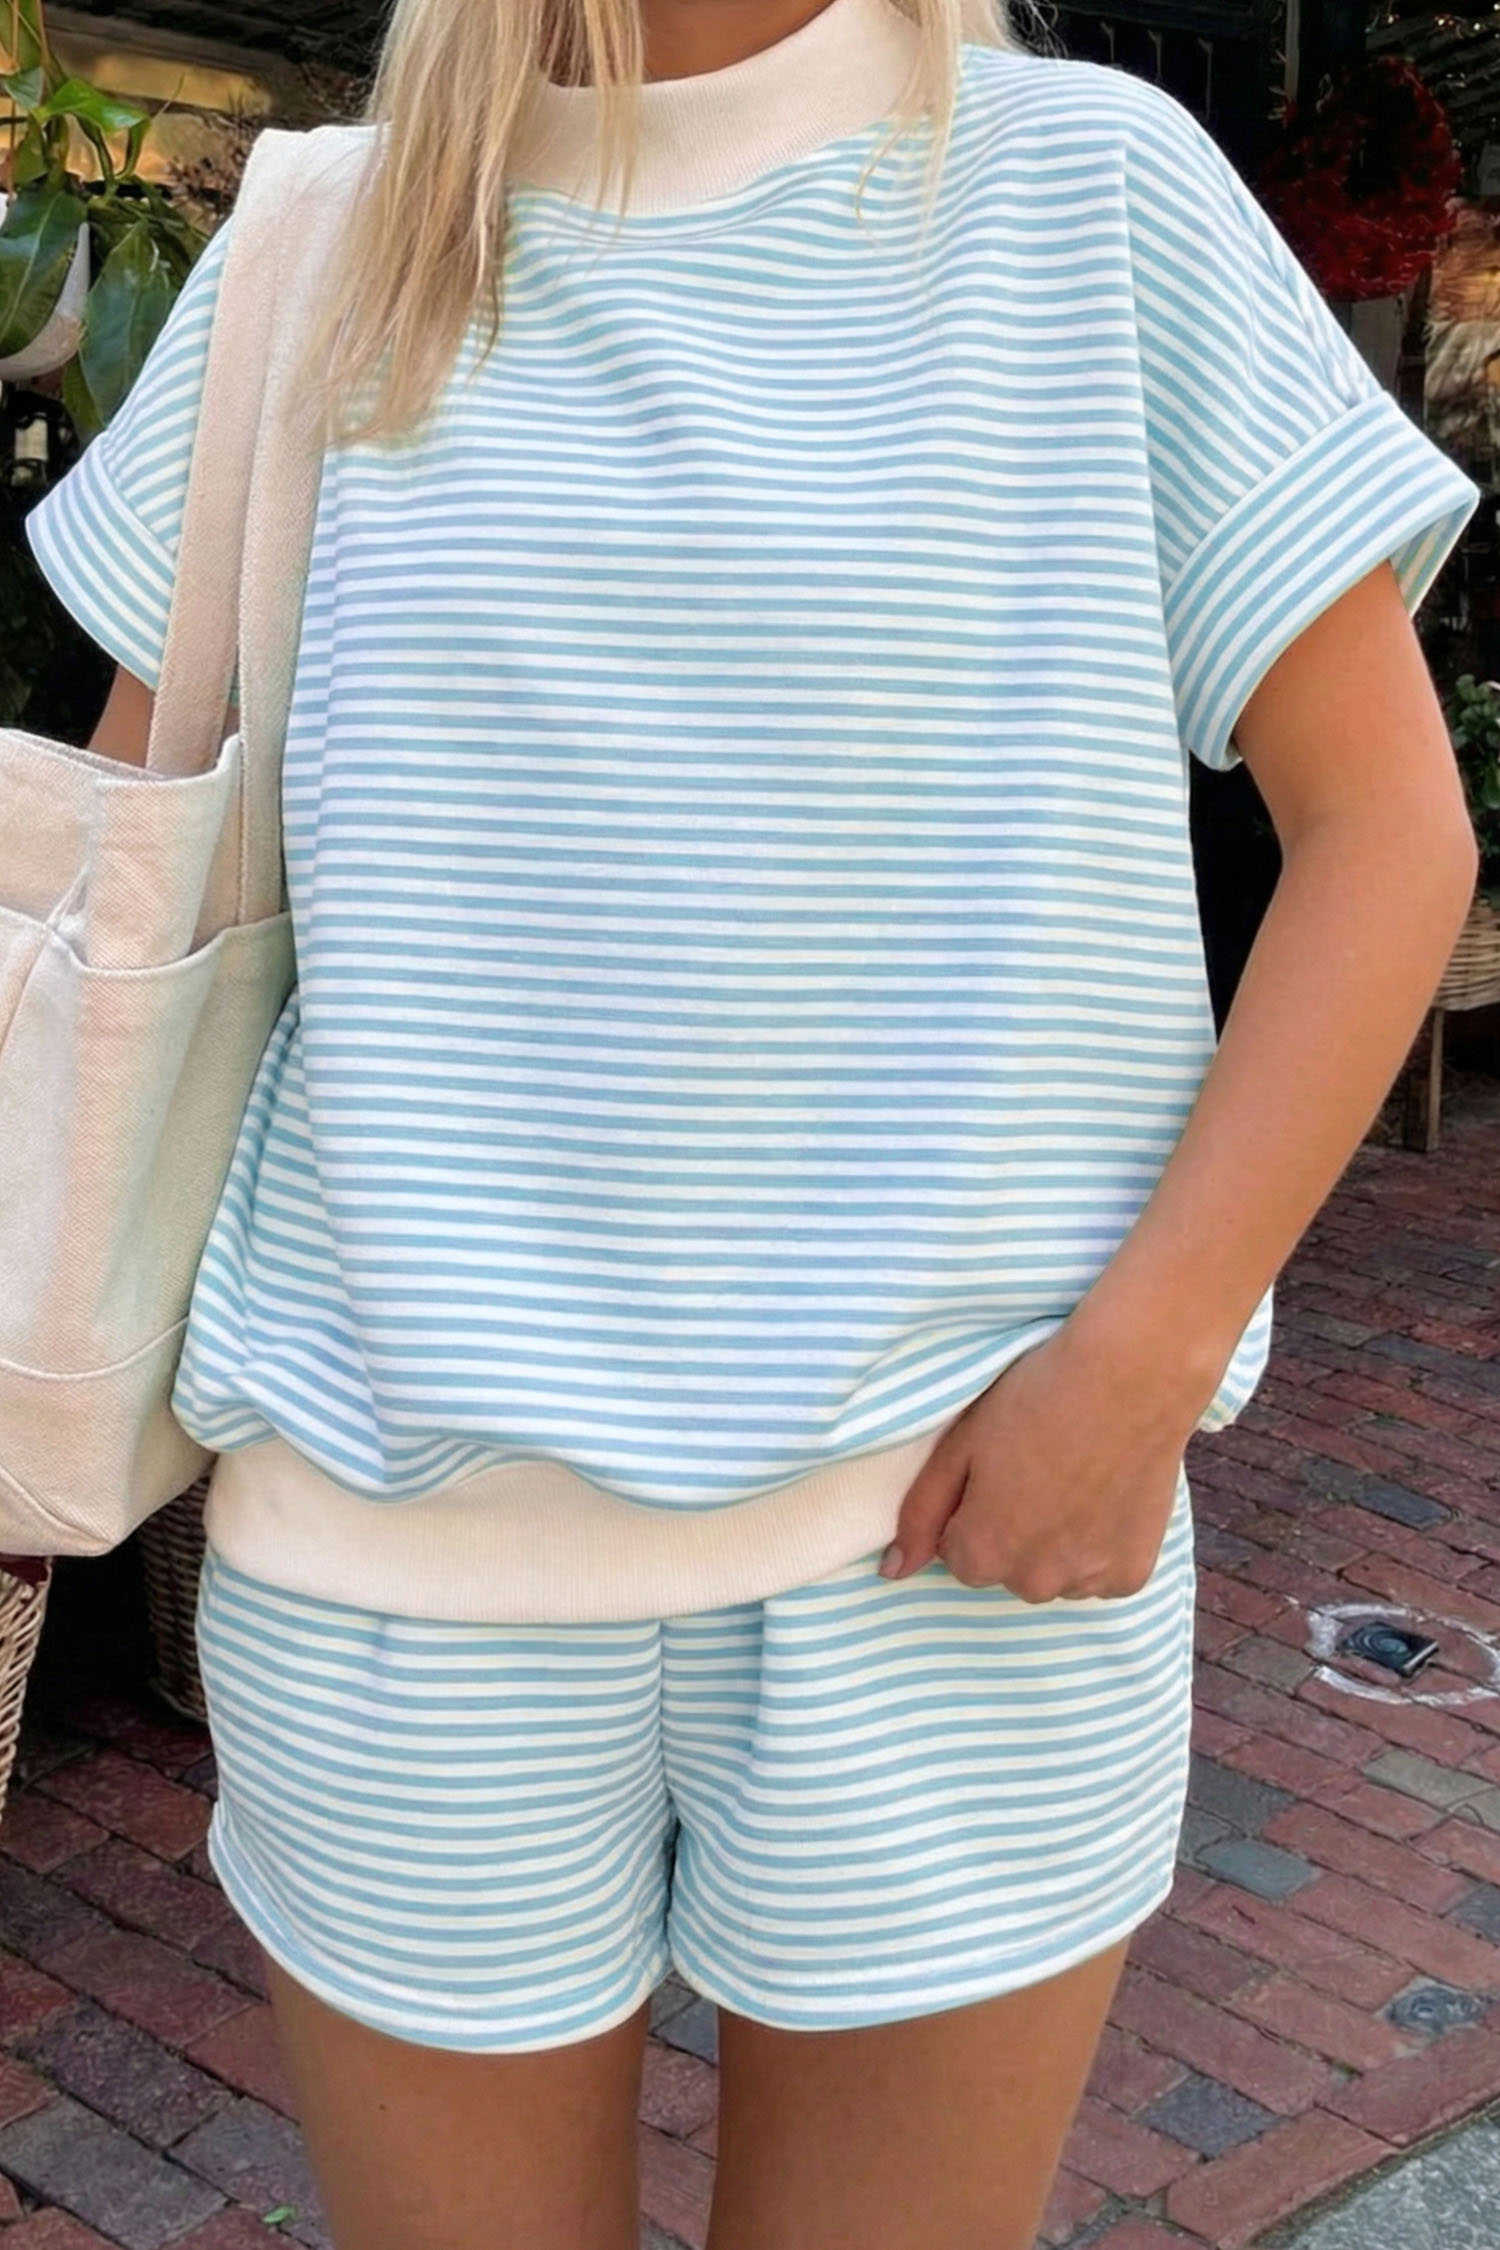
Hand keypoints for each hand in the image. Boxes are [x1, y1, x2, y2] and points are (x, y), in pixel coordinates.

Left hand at [880, 1315, 1205, 1599]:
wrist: (1128, 1378)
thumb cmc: (1035, 1400)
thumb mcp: (959, 1446)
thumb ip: (920, 1514)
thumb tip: (892, 1571)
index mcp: (983, 1554)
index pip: (958, 1556)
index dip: (972, 1511)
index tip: (995, 1471)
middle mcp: (1035, 1583)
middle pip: (1007, 1570)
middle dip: (1012, 1533)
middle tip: (1036, 1470)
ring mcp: (1088, 1582)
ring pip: (1054, 1576)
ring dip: (1055, 1546)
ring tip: (1073, 1482)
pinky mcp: (1132, 1574)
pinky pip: (1100, 1576)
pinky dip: (1099, 1547)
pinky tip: (1104, 1497)